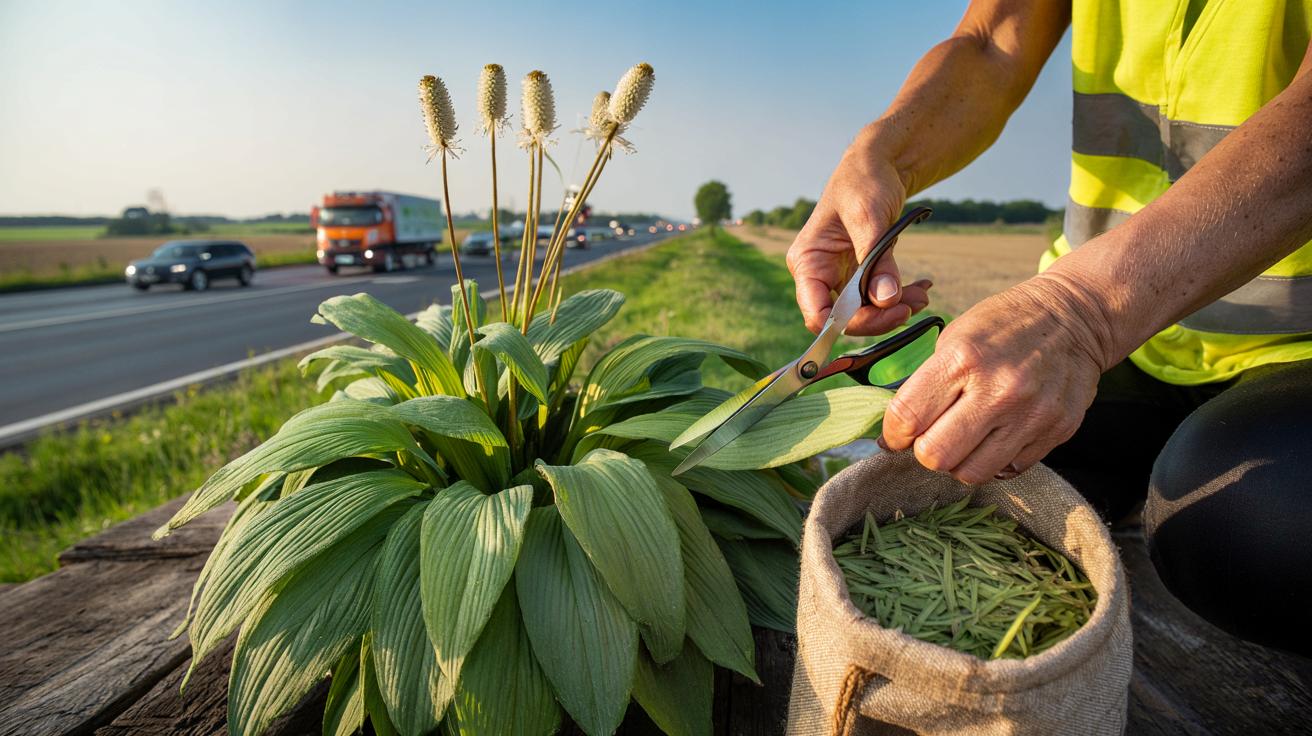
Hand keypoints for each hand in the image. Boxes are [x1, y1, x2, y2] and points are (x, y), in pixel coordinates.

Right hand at [786, 134, 931, 335]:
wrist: (878, 165)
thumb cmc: (864, 182)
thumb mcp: (870, 218)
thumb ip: (876, 261)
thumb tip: (886, 300)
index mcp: (808, 261)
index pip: (818, 313)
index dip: (849, 323)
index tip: (887, 314)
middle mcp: (818, 274)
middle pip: (843, 318)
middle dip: (879, 317)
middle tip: (913, 305)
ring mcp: (838, 276)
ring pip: (863, 312)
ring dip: (893, 309)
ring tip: (922, 293)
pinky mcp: (858, 275)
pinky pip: (875, 298)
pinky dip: (898, 297)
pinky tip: (919, 287)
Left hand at [878, 275, 1110, 483]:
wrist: (1074, 318)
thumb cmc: (1004, 325)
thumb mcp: (954, 337)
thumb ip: (925, 384)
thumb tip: (895, 434)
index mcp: (963, 359)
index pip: (907, 418)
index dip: (893, 434)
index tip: (896, 435)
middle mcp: (999, 390)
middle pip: (936, 456)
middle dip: (925, 452)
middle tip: (930, 438)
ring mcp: (1031, 415)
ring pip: (971, 473)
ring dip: (959, 462)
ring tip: (963, 440)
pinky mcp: (1056, 432)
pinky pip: (1008, 469)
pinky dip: (994, 460)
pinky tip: (995, 436)